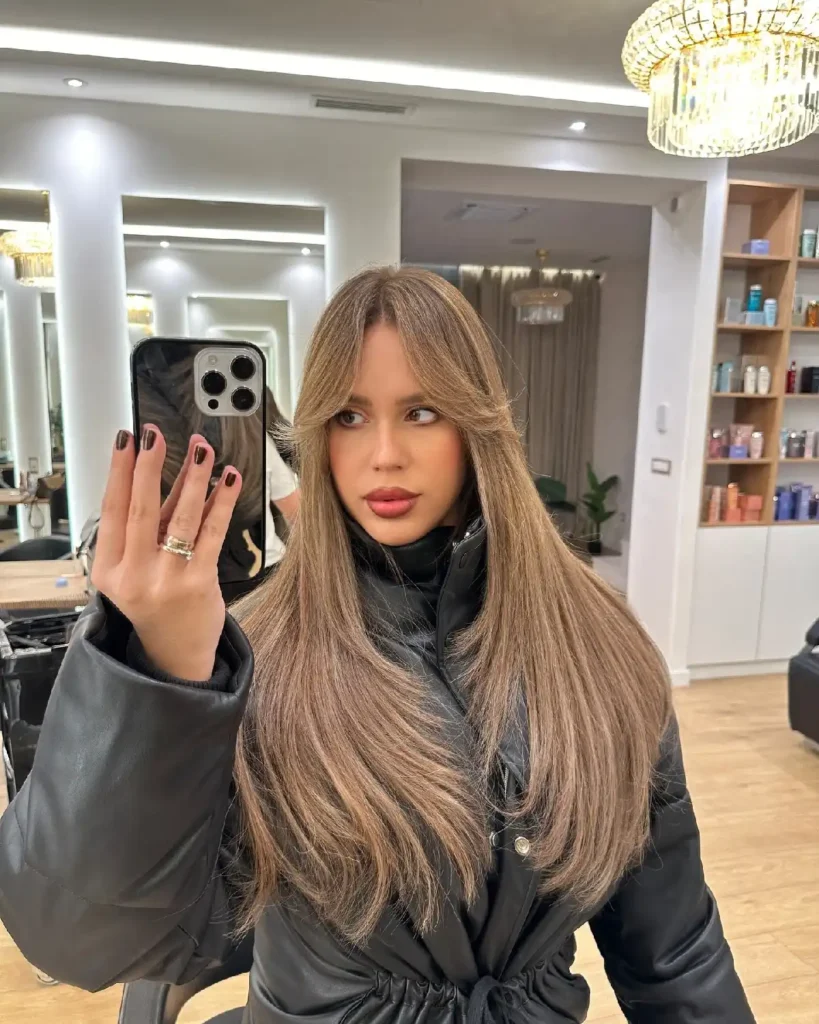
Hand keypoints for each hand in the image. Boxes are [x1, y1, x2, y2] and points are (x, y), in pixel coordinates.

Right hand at [91, 426, 242, 680]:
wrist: (177, 651)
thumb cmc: (155, 601)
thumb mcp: (136, 568)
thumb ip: (146, 526)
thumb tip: (157, 470)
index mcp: (110, 569)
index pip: (112, 510)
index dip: (119, 471)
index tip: (126, 440)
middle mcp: (135, 575)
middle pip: (141, 509)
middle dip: (149, 466)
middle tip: (156, 435)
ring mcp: (167, 580)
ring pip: (180, 518)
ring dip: (192, 478)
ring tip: (201, 450)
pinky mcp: (200, 582)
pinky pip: (211, 533)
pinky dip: (221, 502)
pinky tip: (228, 480)